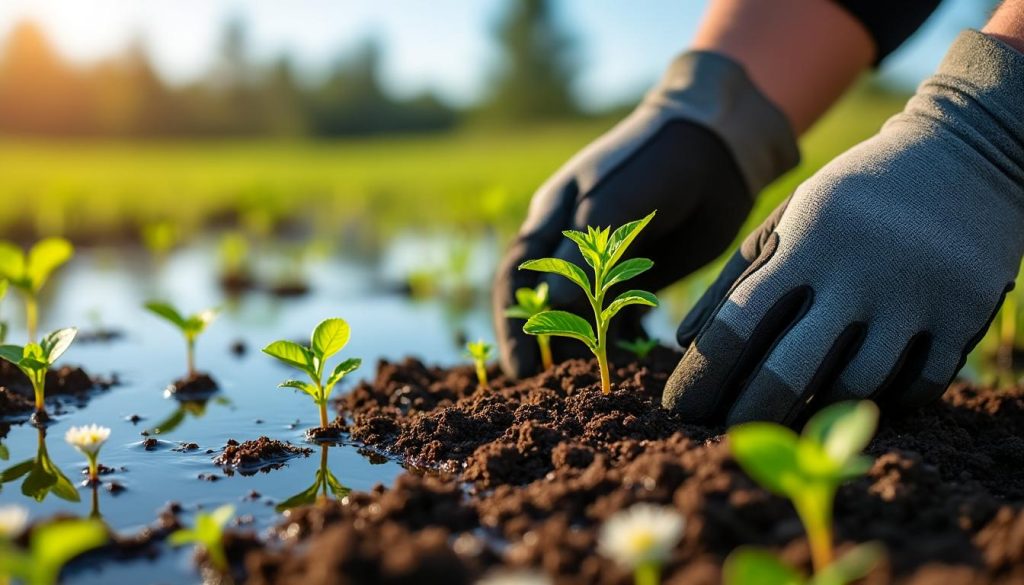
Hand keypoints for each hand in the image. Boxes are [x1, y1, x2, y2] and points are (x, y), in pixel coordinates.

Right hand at [492, 51, 797, 376]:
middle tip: (550, 390)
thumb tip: (546, 310)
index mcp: (551, 219)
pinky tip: (628, 364)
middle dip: (544, 346)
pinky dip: (620, 341)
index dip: (512, 325)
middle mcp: (570, 244)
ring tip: (590, 383)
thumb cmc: (654, 162)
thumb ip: (578, 256)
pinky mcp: (640, 275)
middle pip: (545, 304)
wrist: (717, 147)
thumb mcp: (611, 204)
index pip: (515, 280)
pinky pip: (621, 316)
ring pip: (583, 316)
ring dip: (582, 348)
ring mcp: (605, 262)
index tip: (521, 369)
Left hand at [663, 31, 1023, 425]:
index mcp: (804, 242)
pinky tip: (860, 397)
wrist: (963, 156)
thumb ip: (735, 279)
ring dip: (818, 410)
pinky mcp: (965, 315)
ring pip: (854, 389)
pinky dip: (885, 401)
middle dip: (748, 414)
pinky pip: (917, 388)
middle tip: (725, 435)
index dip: (701, 377)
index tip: (680, 409)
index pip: (736, 325)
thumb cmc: (851, 200)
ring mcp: (916, 296)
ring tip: (794, 413)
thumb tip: (685, 344)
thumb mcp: (786, 220)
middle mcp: (858, 271)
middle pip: (789, 371)